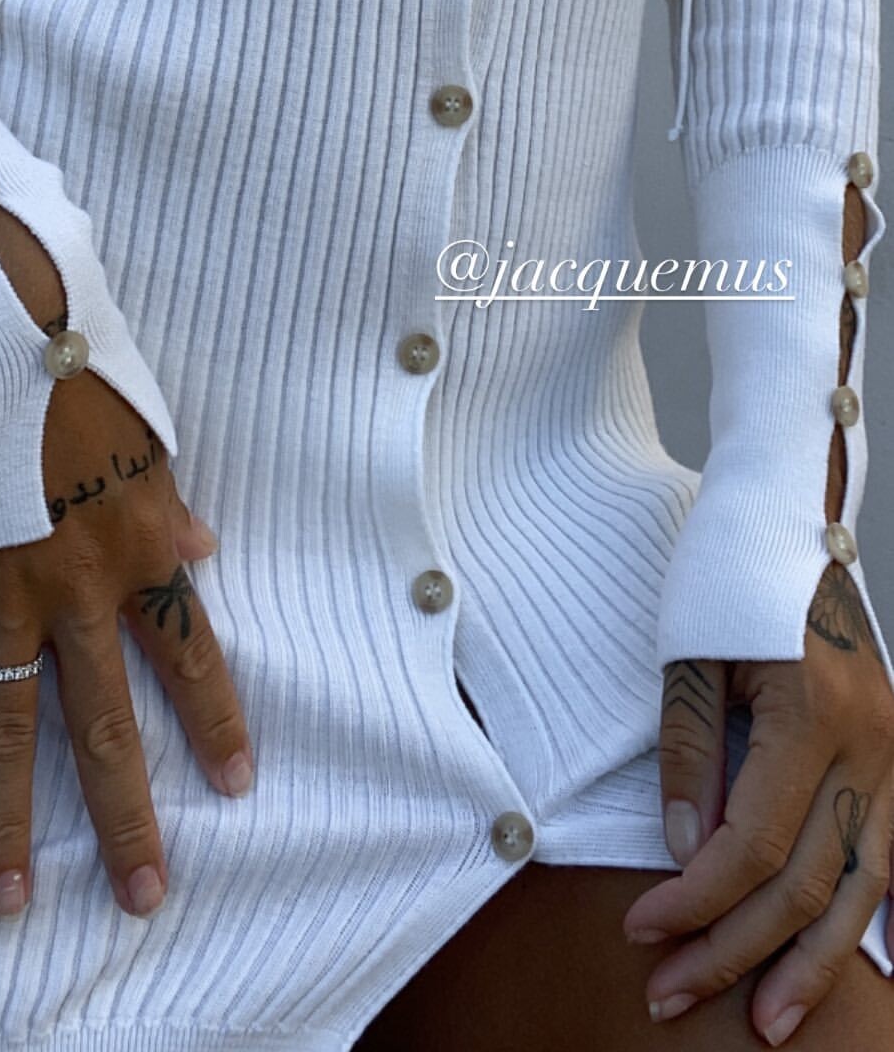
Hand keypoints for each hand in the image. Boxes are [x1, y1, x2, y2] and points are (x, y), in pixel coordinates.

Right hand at [0, 368, 252, 920]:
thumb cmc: (83, 372)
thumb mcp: (152, 440)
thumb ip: (171, 505)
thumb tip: (205, 544)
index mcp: (139, 551)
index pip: (189, 656)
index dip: (216, 723)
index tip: (237, 787)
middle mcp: (77, 589)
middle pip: (106, 723)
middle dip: (126, 816)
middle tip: (142, 895)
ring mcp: (1, 589)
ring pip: (7, 724)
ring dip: (5, 815)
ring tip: (4, 894)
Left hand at [623, 562, 893, 1043]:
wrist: (791, 511)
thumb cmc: (730, 572)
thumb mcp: (690, 655)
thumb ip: (690, 756)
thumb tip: (683, 854)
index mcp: (814, 715)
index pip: (753, 846)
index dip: (695, 902)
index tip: (641, 931)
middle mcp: (871, 743)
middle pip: (808, 883)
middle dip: (736, 951)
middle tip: (672, 993)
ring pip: (865, 888)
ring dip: (811, 962)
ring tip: (766, 1021)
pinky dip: (871, 914)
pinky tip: (843, 959)